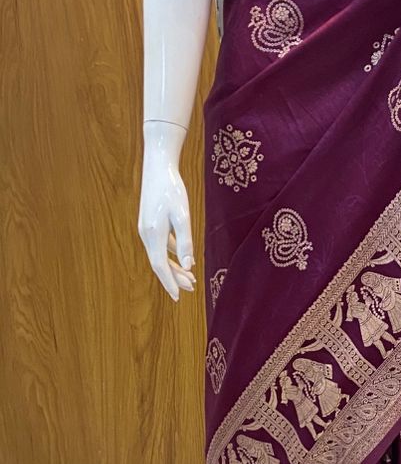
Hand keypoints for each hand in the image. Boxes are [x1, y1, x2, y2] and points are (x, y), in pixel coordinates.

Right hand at [138, 120, 195, 300]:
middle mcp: (146, 234)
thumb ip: (185, 241)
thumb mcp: (183, 215)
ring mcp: (147, 228)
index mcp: (153, 235)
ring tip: (190, 278)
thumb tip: (188, 266)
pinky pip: (161, 244)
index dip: (169, 282)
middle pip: (160, 263)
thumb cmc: (172, 189)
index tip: (178, 297)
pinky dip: (172, 253)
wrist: (158, 166)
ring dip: (175, 267)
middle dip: (175, 277)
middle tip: (191, 289)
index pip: (161, 266)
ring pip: (160, 254)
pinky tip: (184, 257)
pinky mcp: (150, 222)